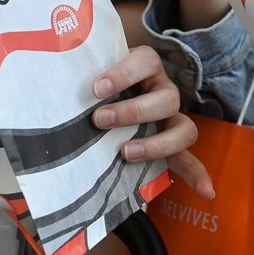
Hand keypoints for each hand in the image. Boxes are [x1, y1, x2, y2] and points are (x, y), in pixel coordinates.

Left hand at [93, 46, 214, 199]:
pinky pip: (190, 159)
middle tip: (99, 120)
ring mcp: (172, 118)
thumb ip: (79, 77)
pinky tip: (206, 192)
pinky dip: (197, 175)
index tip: (97, 88)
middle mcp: (164, 90)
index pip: (146, 62)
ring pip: (184, 128)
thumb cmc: (98, 81)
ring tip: (126, 153)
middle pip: (167, 98)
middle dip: (133, 111)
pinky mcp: (172, 144)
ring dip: (157, 144)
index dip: (124, 74)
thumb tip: (47, 90)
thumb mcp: (93, 71)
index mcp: (147, 68)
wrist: (106, 93)